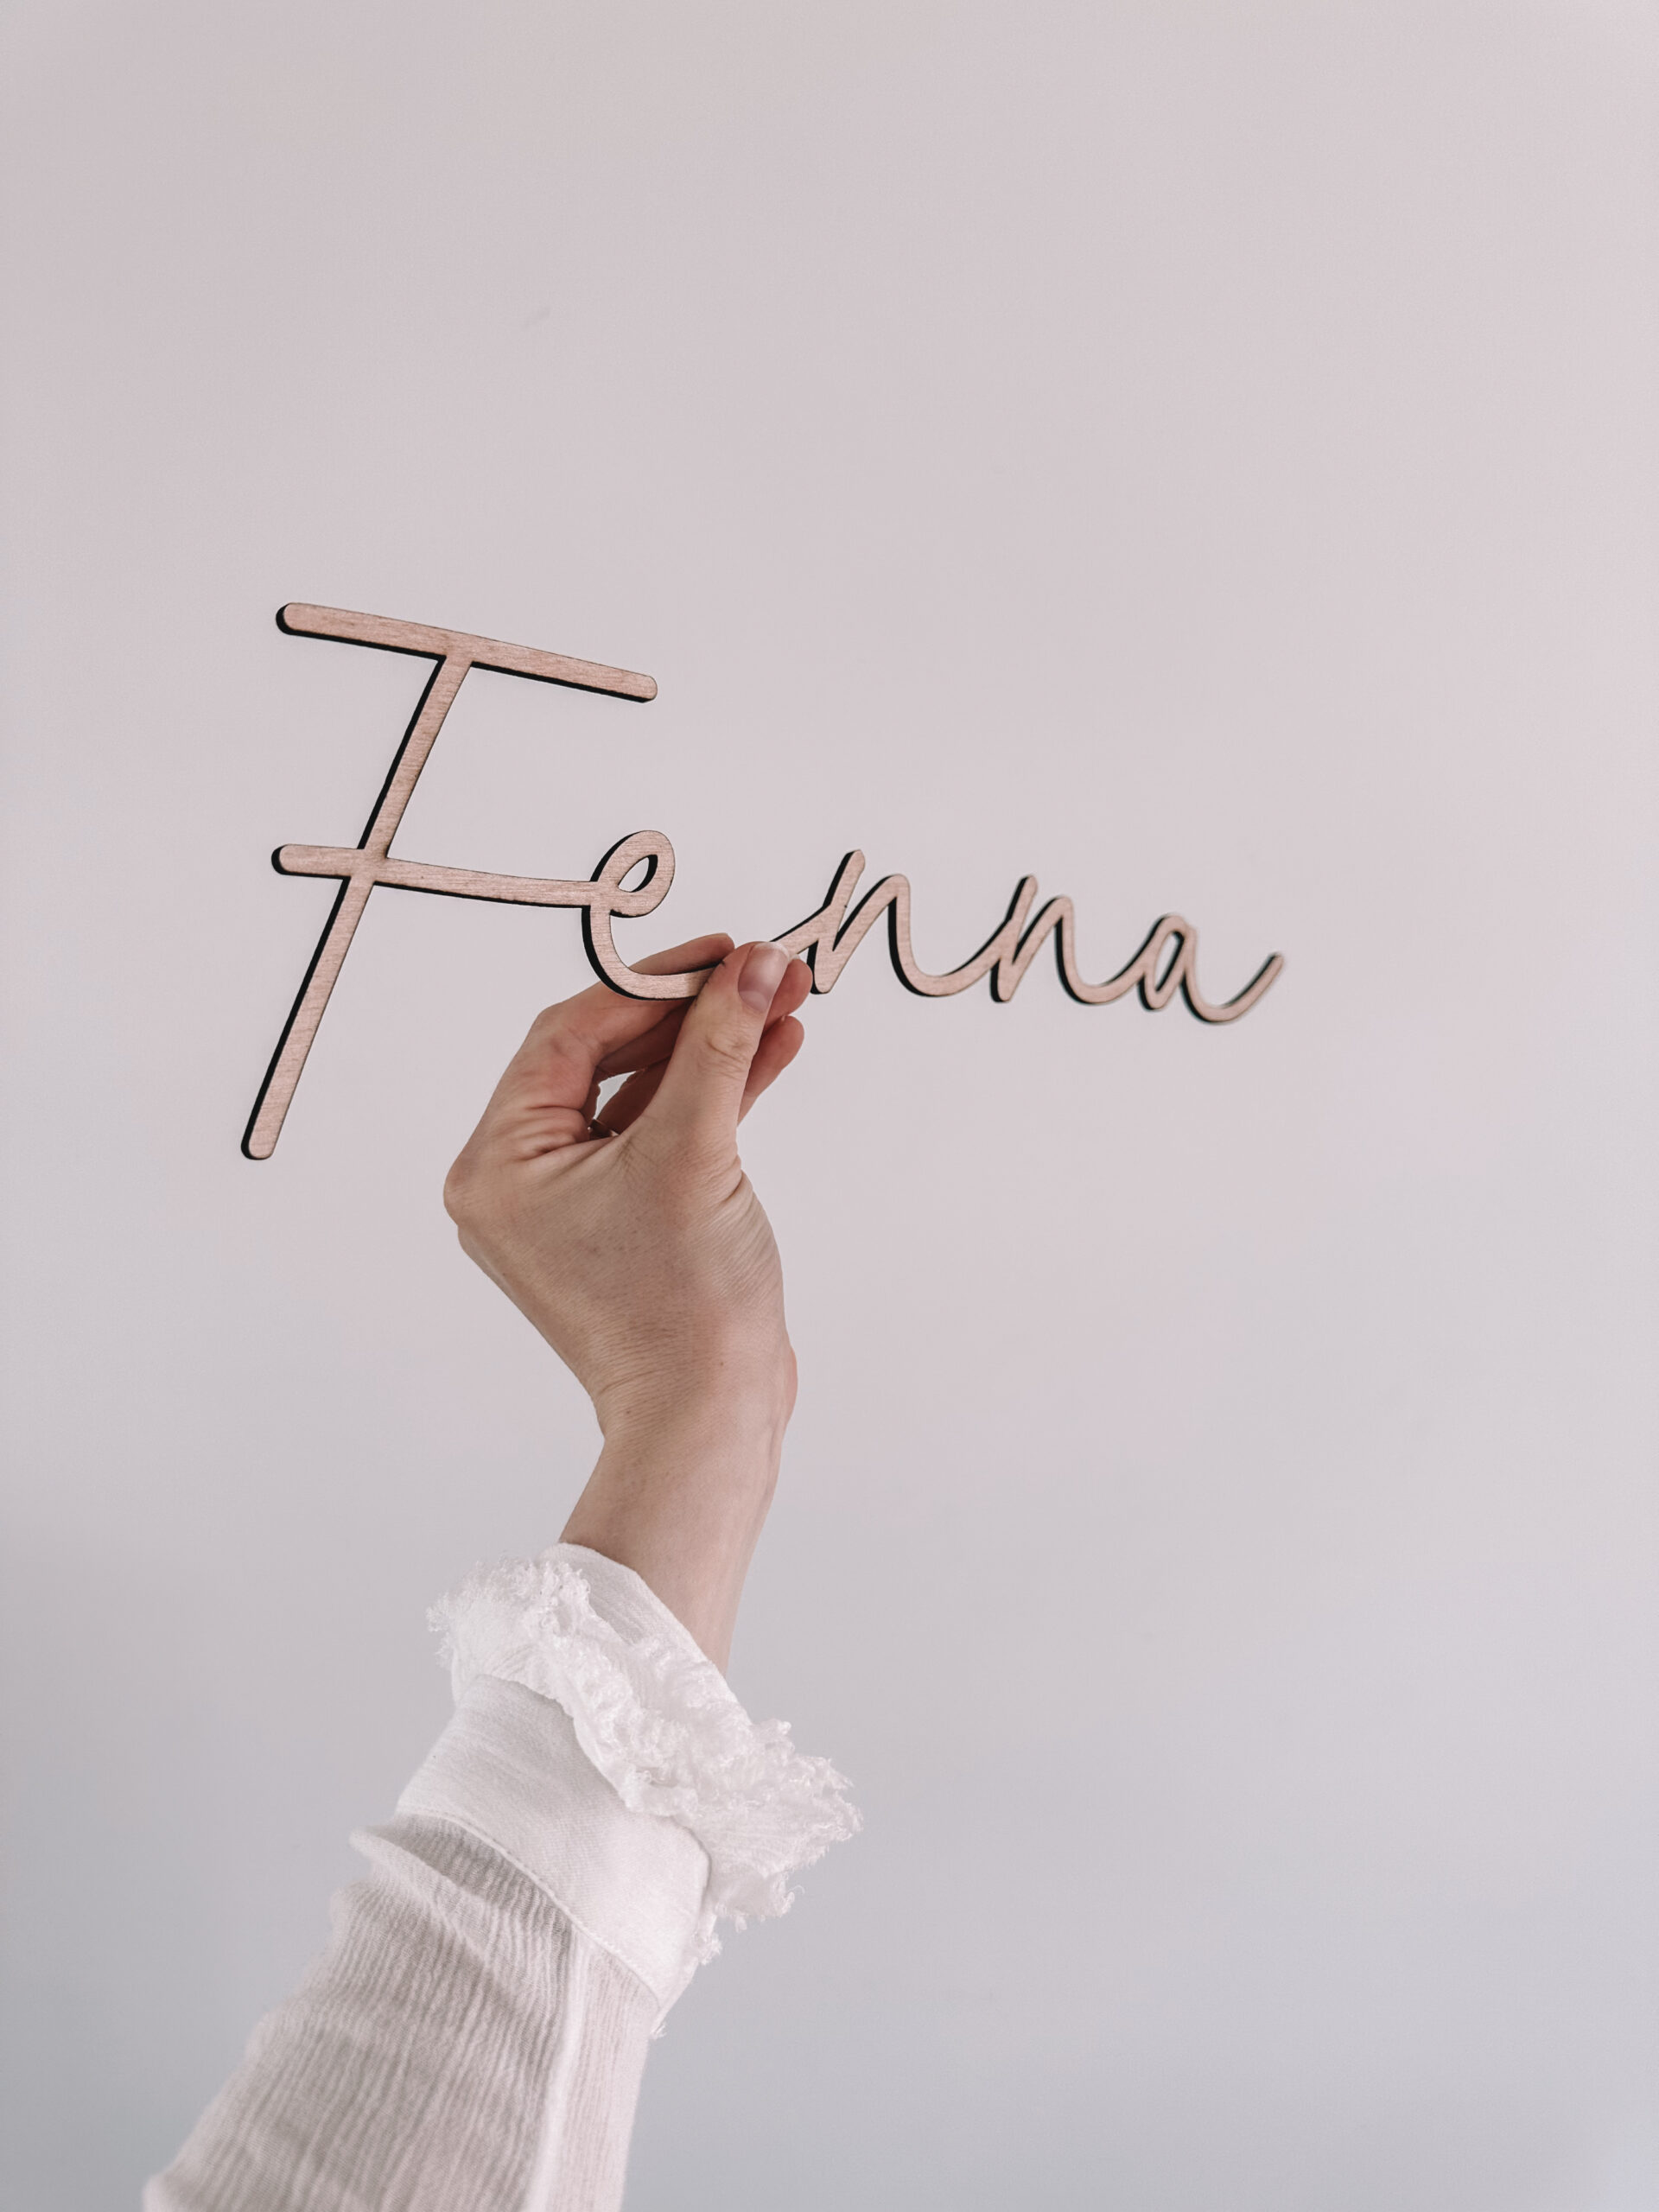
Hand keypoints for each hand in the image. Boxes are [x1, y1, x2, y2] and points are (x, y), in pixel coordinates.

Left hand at [443, 936, 811, 1665]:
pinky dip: (715, 1099)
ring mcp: (572, 1205)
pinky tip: (772, 1051)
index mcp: (497, 1163)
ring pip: (645, 1095)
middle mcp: (518, 1180)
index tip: (723, 949)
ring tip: (785, 999)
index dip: (652, 983)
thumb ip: (721, 1044)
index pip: (570, 1035)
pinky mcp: (626, 1222)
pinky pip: (663, 1137)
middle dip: (694, 1014)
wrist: (710, 1421)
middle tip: (764, 967)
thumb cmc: (682, 1304)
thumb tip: (753, 963)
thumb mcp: (697, 1150)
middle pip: (608, 1059)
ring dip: (714, 1049)